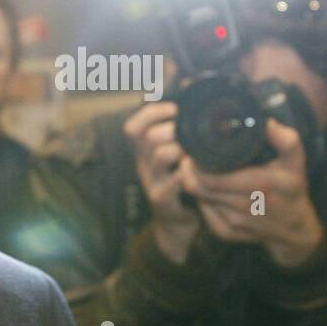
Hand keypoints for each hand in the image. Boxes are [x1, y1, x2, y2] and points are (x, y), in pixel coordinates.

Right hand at [123, 101, 199, 263]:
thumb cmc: (180, 184)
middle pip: (146, 136)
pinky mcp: (162, 201)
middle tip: (189, 133)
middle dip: (171, 129)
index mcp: (145, 151)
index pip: (133, 126)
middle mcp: (144, 165)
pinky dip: (183, 174)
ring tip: (193, 152)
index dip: (151, 112)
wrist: (176, 226)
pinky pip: (169, 185)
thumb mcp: (174, 157)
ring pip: (159, 155)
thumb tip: (191, 99)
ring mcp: (152, 183)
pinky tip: (193, 171)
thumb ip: (178, 134)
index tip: (175, 109)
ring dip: (179, 148)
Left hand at [178, 118, 324, 268]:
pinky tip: (211, 191)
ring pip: (200, 199)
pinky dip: (204, 200)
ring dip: (196, 185)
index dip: (193, 163)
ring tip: (200, 172)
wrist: (295, 230)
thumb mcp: (296, 162)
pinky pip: (205, 213)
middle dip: (189, 172)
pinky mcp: (227, 233)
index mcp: (258, 184)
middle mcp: (243, 206)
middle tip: (190, 159)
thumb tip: (267, 122)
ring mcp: (234, 223)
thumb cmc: (292, 191)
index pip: (208, 176)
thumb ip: (286, 140)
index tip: (193, 151)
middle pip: (197, 187)